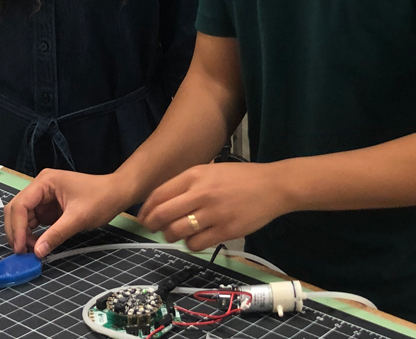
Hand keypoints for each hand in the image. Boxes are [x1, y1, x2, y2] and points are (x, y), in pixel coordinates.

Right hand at [5, 170, 135, 258]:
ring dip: (23, 234)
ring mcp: (44, 197)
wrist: (117, 193)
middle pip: (17, 209)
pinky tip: (37, 245)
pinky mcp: (49, 207)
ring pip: (23, 217)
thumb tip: (37, 252)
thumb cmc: (101, 199)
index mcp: (45, 182)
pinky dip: (32, 234)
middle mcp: (41, 187)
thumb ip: (56, 234)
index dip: (17, 228)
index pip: (21, 205)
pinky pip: (34, 221)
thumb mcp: (78, 218)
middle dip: (17, 231)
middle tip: (22, 252)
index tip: (20, 248)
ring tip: (30, 251)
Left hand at [138, 162, 293, 251]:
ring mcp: (213, 213)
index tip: (143, 217)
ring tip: (176, 234)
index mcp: (195, 175)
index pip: (159, 194)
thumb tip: (163, 203)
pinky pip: (196, 243)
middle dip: (152, 225)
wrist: (273, 186)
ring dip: (171, 236)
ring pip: (177, 231)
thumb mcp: (211, 170)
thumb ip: (188, 184)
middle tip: (153, 229)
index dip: (147, 209)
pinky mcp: (225, 230)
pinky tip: (196, 239)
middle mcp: (201, 193)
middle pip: (163, 214)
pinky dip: (190, 244)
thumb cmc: (240, 178)